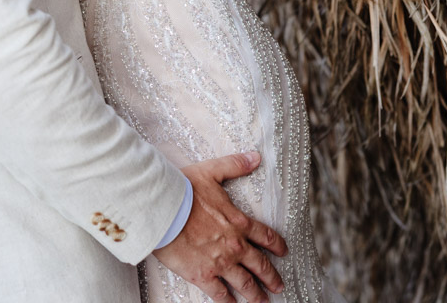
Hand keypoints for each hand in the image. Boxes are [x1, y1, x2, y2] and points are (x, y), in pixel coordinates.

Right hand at [152, 151, 287, 302]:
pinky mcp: (203, 275)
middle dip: (271, 277)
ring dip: (255, 294)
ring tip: (262, 302)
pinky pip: (219, 294)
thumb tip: (255, 157)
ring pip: (244, 283)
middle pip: (260, 264)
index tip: (284, 252)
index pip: (265, 236)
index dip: (277, 245)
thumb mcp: (212, 172)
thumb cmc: (183, 190)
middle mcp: (234, 245)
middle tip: (279, 286)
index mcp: (238, 222)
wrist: (162, 209)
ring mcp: (220, 263)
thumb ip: (235, 165)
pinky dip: (228, 301)